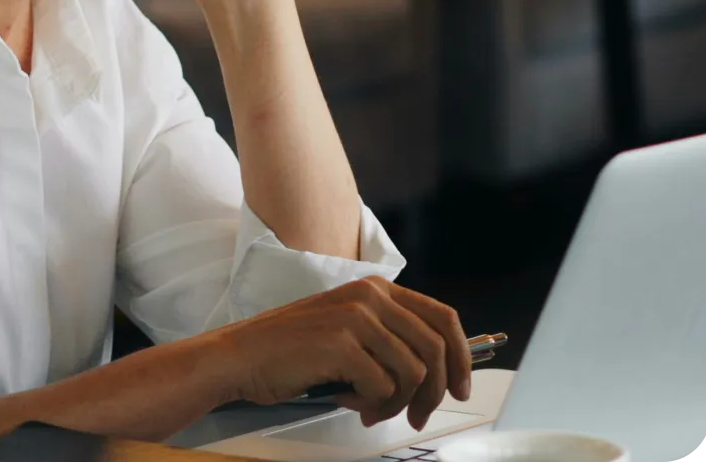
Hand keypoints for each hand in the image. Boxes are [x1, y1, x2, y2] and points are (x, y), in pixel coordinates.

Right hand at [221, 277, 472, 431]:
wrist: (243, 355)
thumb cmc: (292, 348)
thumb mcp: (347, 327)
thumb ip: (386, 336)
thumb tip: (434, 371)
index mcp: (375, 288)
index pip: (442, 317)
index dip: (462, 356)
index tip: (460, 387)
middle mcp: (370, 296)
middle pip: (436, 348)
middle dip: (434, 391)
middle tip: (417, 416)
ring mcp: (356, 318)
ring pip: (413, 372)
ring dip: (397, 403)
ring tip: (369, 409)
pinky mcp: (342, 345)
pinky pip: (383, 388)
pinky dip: (371, 405)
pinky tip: (348, 402)